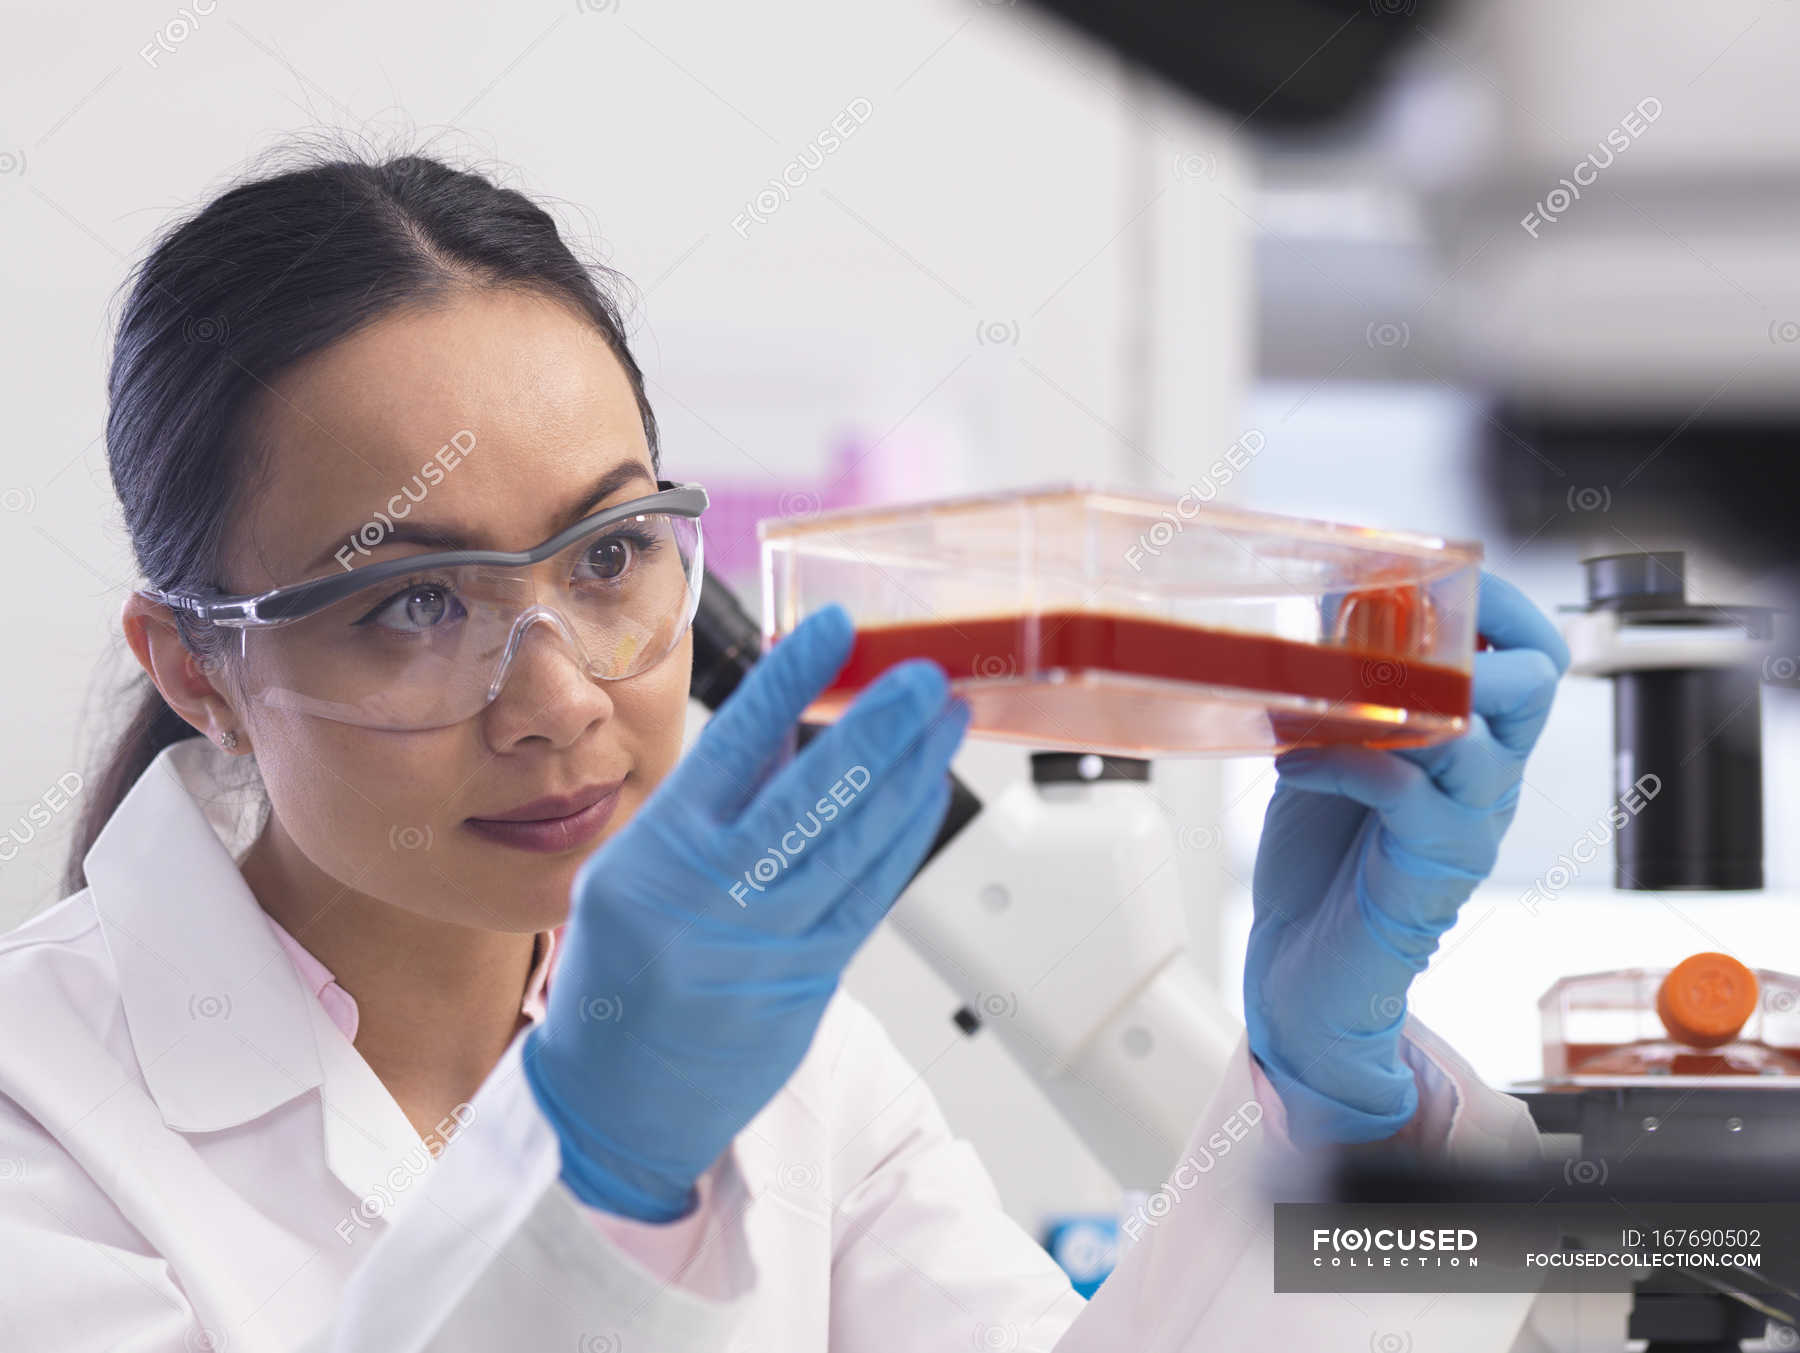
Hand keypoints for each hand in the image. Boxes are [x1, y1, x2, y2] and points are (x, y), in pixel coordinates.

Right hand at [522, 604, 969, 1219]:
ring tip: (947, 720)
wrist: (618, 1107)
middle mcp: (714, 898)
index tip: (833, 630)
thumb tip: (780, 717)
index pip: (734, 748)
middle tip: (923, 678)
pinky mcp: (811, 981)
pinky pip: (871, 897)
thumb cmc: (619, 980)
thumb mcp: (632, 872)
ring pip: (856, 846)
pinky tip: (928, 791)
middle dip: (879, 729)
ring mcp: (767, 944)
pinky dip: (905, 839)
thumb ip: (711, 799)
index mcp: (659, 857)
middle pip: (813, 797)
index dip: (790, 682)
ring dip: (912, 775)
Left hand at [1243, 572, 1569, 1147]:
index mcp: (1476, 744)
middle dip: (1469, 639)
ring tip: (1324, 695)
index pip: (1532, 653)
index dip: (1495, 602)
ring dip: (1395, 697)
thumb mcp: (1332, 749)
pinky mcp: (1427, 873)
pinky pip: (1401, 789)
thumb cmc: (1320, 864)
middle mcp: (1486, 783)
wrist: (1302, 976)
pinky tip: (1292, 758)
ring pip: (1477, 737)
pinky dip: (1340, 756)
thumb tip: (1327, 599)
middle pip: (1533, 684)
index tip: (1431, 575)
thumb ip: (1343, 687)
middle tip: (1392, 634)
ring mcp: (1465, 828)